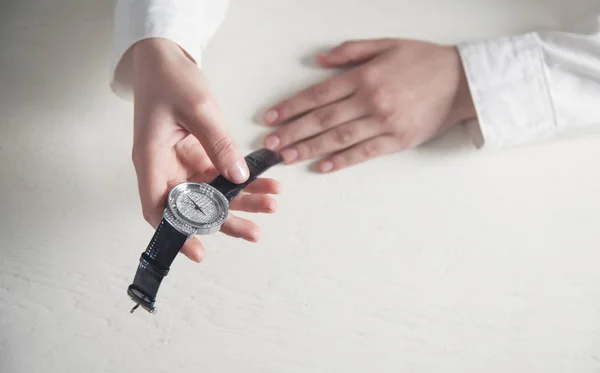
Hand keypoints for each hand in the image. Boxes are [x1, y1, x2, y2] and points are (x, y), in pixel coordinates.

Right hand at [131, 38, 279, 261]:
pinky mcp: (195, 156)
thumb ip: (219, 143)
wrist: (163, 58)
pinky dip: (242, 180)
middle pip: (191, 207)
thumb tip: (239, 176)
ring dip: (241, 200)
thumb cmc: (170, 78)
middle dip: (225, 221)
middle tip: (255, 232)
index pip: (157, 208)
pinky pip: (220, 176)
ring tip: (271, 204)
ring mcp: (180, 164)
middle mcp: (163, 168)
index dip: (176, 233)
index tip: (197, 252)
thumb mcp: (198, 107)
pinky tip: (266, 183)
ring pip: (211, 194)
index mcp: (151, 159)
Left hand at [262, 39, 476, 171]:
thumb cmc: (424, 60)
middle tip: (270, 144)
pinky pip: (364, 152)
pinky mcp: (397, 140)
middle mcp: (370, 100)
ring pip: (338, 138)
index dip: (291, 108)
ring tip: (287, 157)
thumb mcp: (386, 44)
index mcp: (364, 76)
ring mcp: (384, 123)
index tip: (271, 118)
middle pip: (322, 119)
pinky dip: (342, 160)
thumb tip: (318, 61)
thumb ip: (349, 52)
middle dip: (292, 132)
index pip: (318, 95)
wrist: (463, 80)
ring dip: (309, 148)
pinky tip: (323, 167)